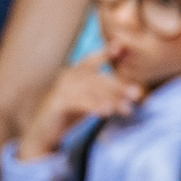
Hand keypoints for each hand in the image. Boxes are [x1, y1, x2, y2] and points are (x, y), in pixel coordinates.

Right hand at [17, 60, 141, 160]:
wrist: (43, 133)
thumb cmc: (68, 115)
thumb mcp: (88, 100)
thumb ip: (104, 92)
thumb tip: (134, 91)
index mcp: (75, 73)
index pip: (93, 60)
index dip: (106, 52)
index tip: (121, 46)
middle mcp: (67, 77)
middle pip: (97, 78)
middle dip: (119, 86)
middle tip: (137, 94)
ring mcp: (61, 89)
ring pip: (91, 90)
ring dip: (111, 99)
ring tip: (126, 109)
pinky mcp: (56, 103)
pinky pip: (79, 102)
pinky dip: (94, 106)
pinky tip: (106, 112)